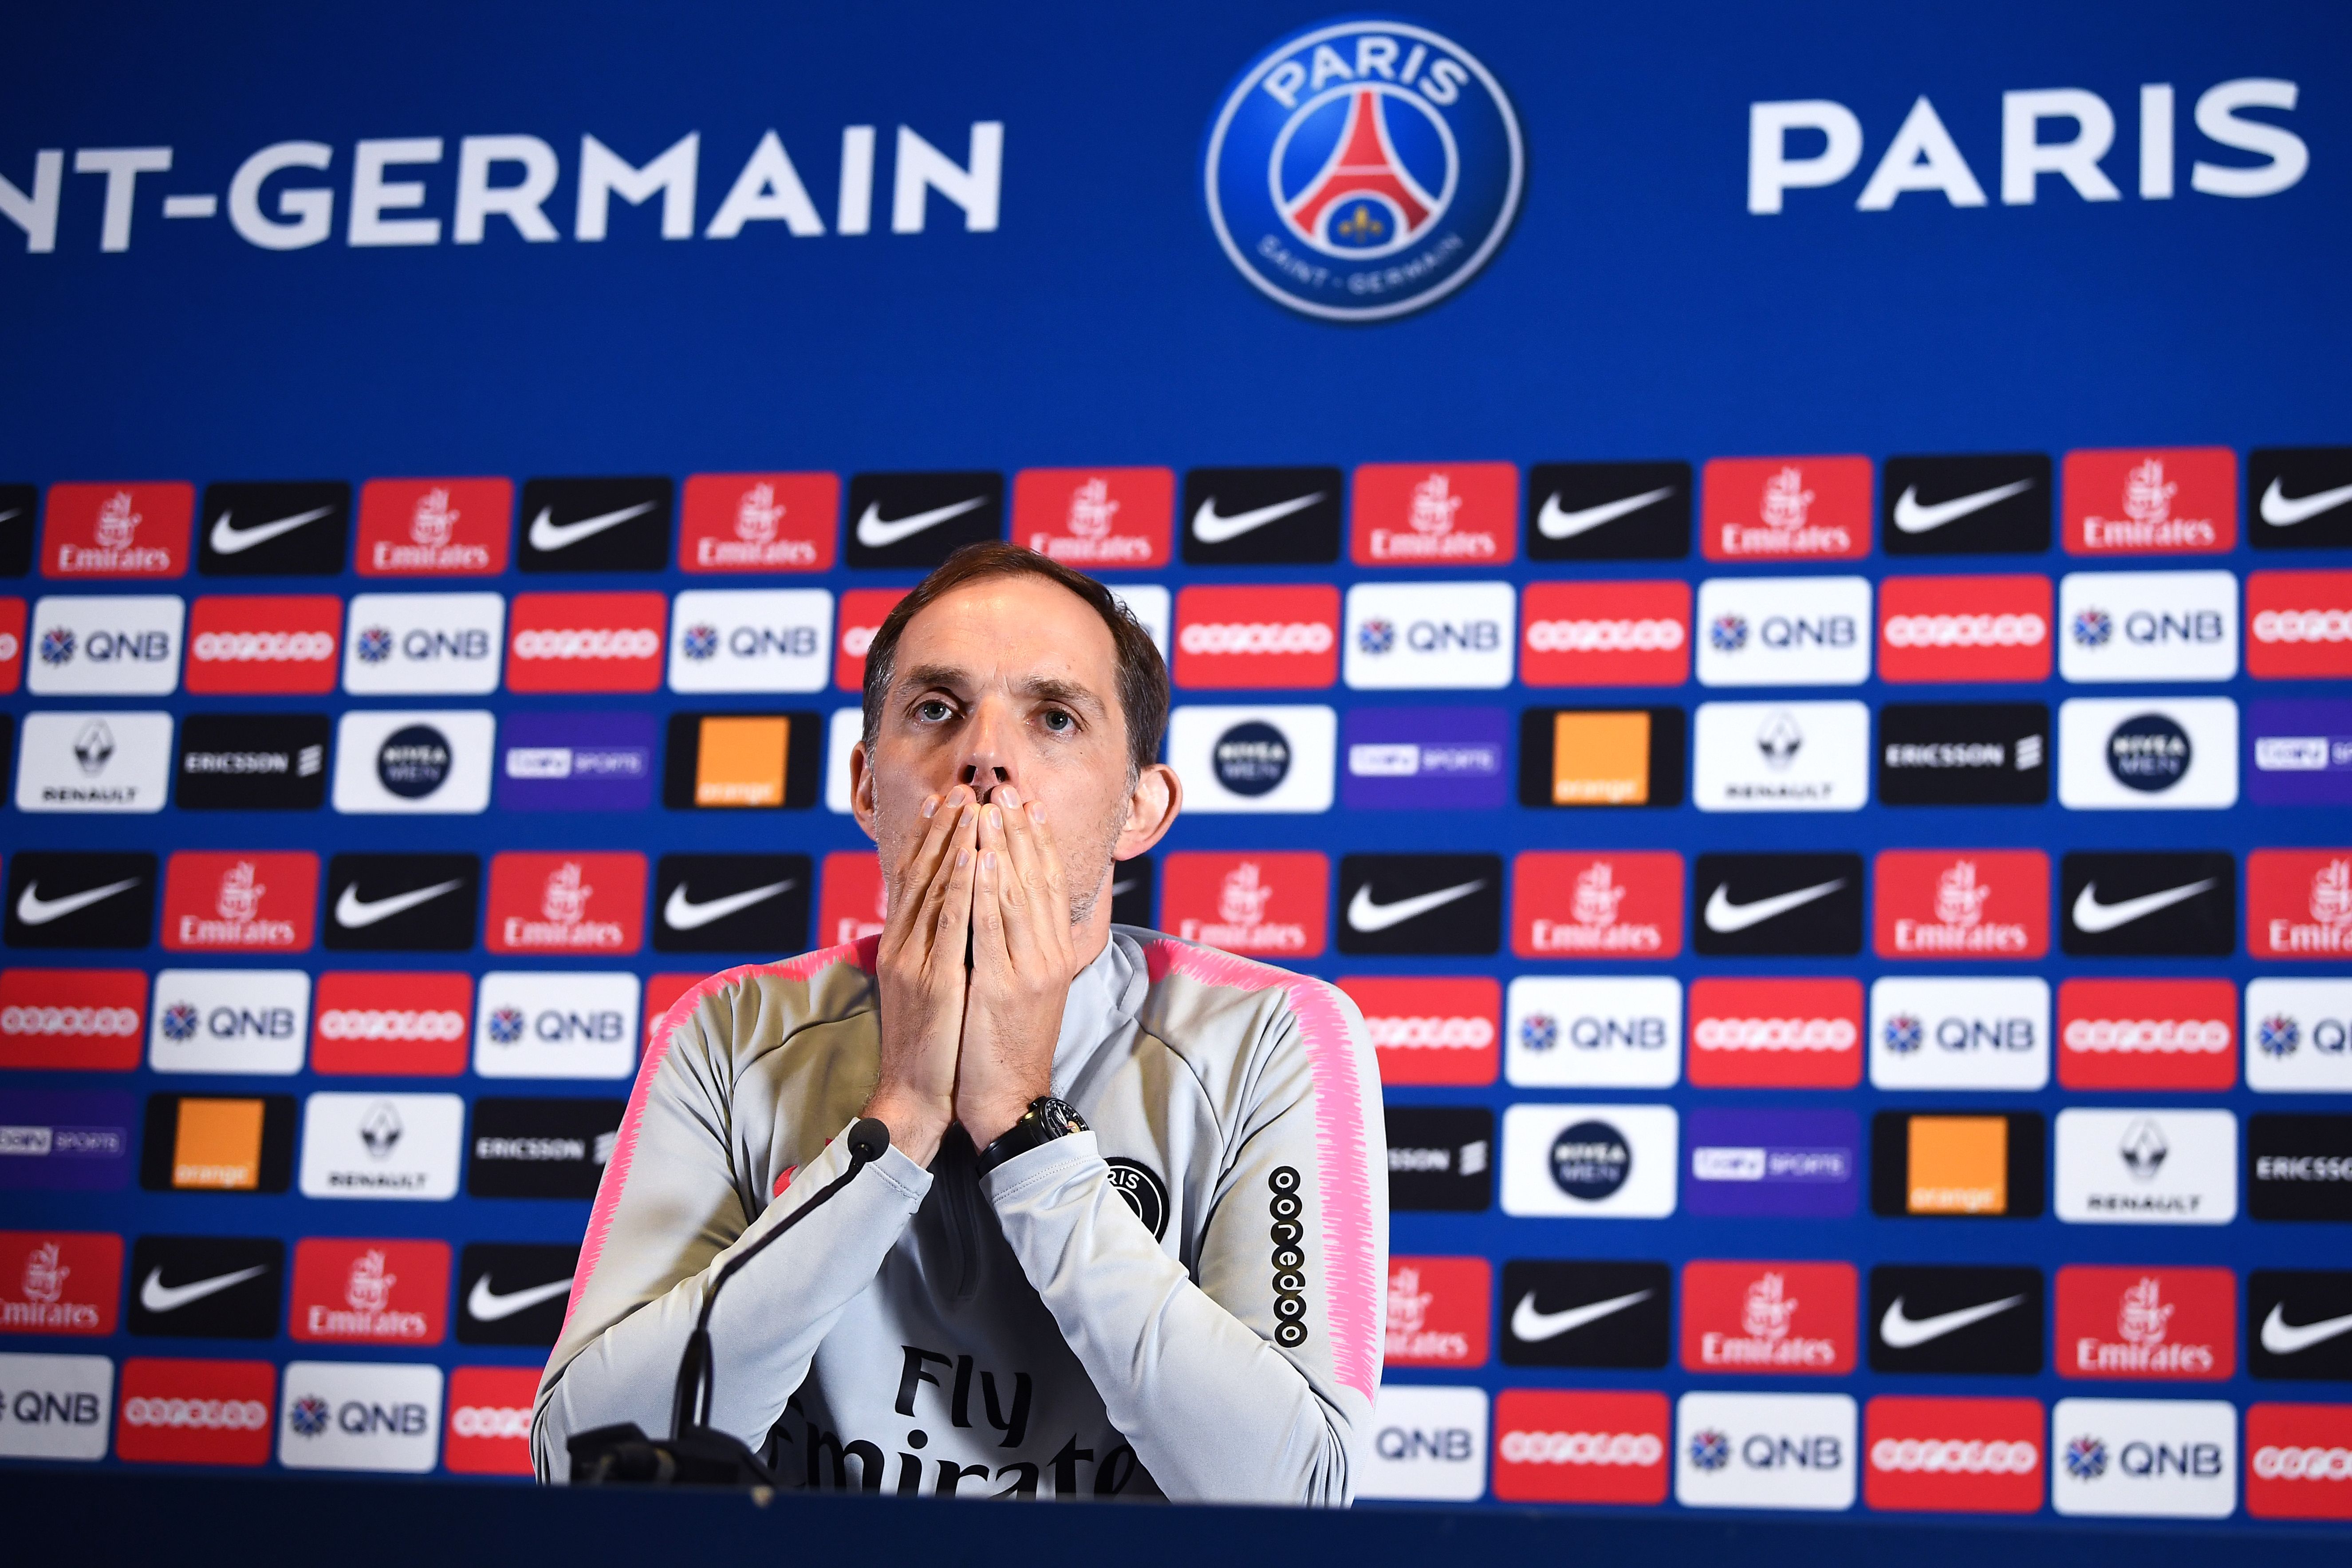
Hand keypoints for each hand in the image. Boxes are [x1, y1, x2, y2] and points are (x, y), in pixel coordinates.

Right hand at [863, 784, 979, 1166]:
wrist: (918, 1096)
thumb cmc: (933, 1045)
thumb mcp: (929, 987)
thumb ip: (934, 949)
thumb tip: (950, 917)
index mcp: (904, 947)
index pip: (916, 880)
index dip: (932, 839)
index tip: (949, 803)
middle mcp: (905, 946)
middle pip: (924, 875)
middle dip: (945, 829)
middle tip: (964, 789)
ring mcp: (917, 962)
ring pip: (935, 889)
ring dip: (954, 843)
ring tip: (972, 805)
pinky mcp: (935, 982)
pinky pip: (951, 925)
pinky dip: (961, 886)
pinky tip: (973, 856)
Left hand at [956, 785, 1076, 1148]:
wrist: (1006, 1101)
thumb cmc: (1007, 1046)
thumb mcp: (1026, 990)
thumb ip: (1024, 949)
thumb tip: (1013, 909)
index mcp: (1055, 955)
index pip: (1051, 885)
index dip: (1039, 842)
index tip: (1027, 805)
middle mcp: (1049, 956)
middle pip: (1036, 881)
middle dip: (1019, 832)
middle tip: (1005, 789)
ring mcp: (1028, 971)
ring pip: (1016, 896)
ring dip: (1002, 847)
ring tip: (989, 808)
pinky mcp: (1002, 988)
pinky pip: (992, 929)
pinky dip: (987, 889)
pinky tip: (979, 857)